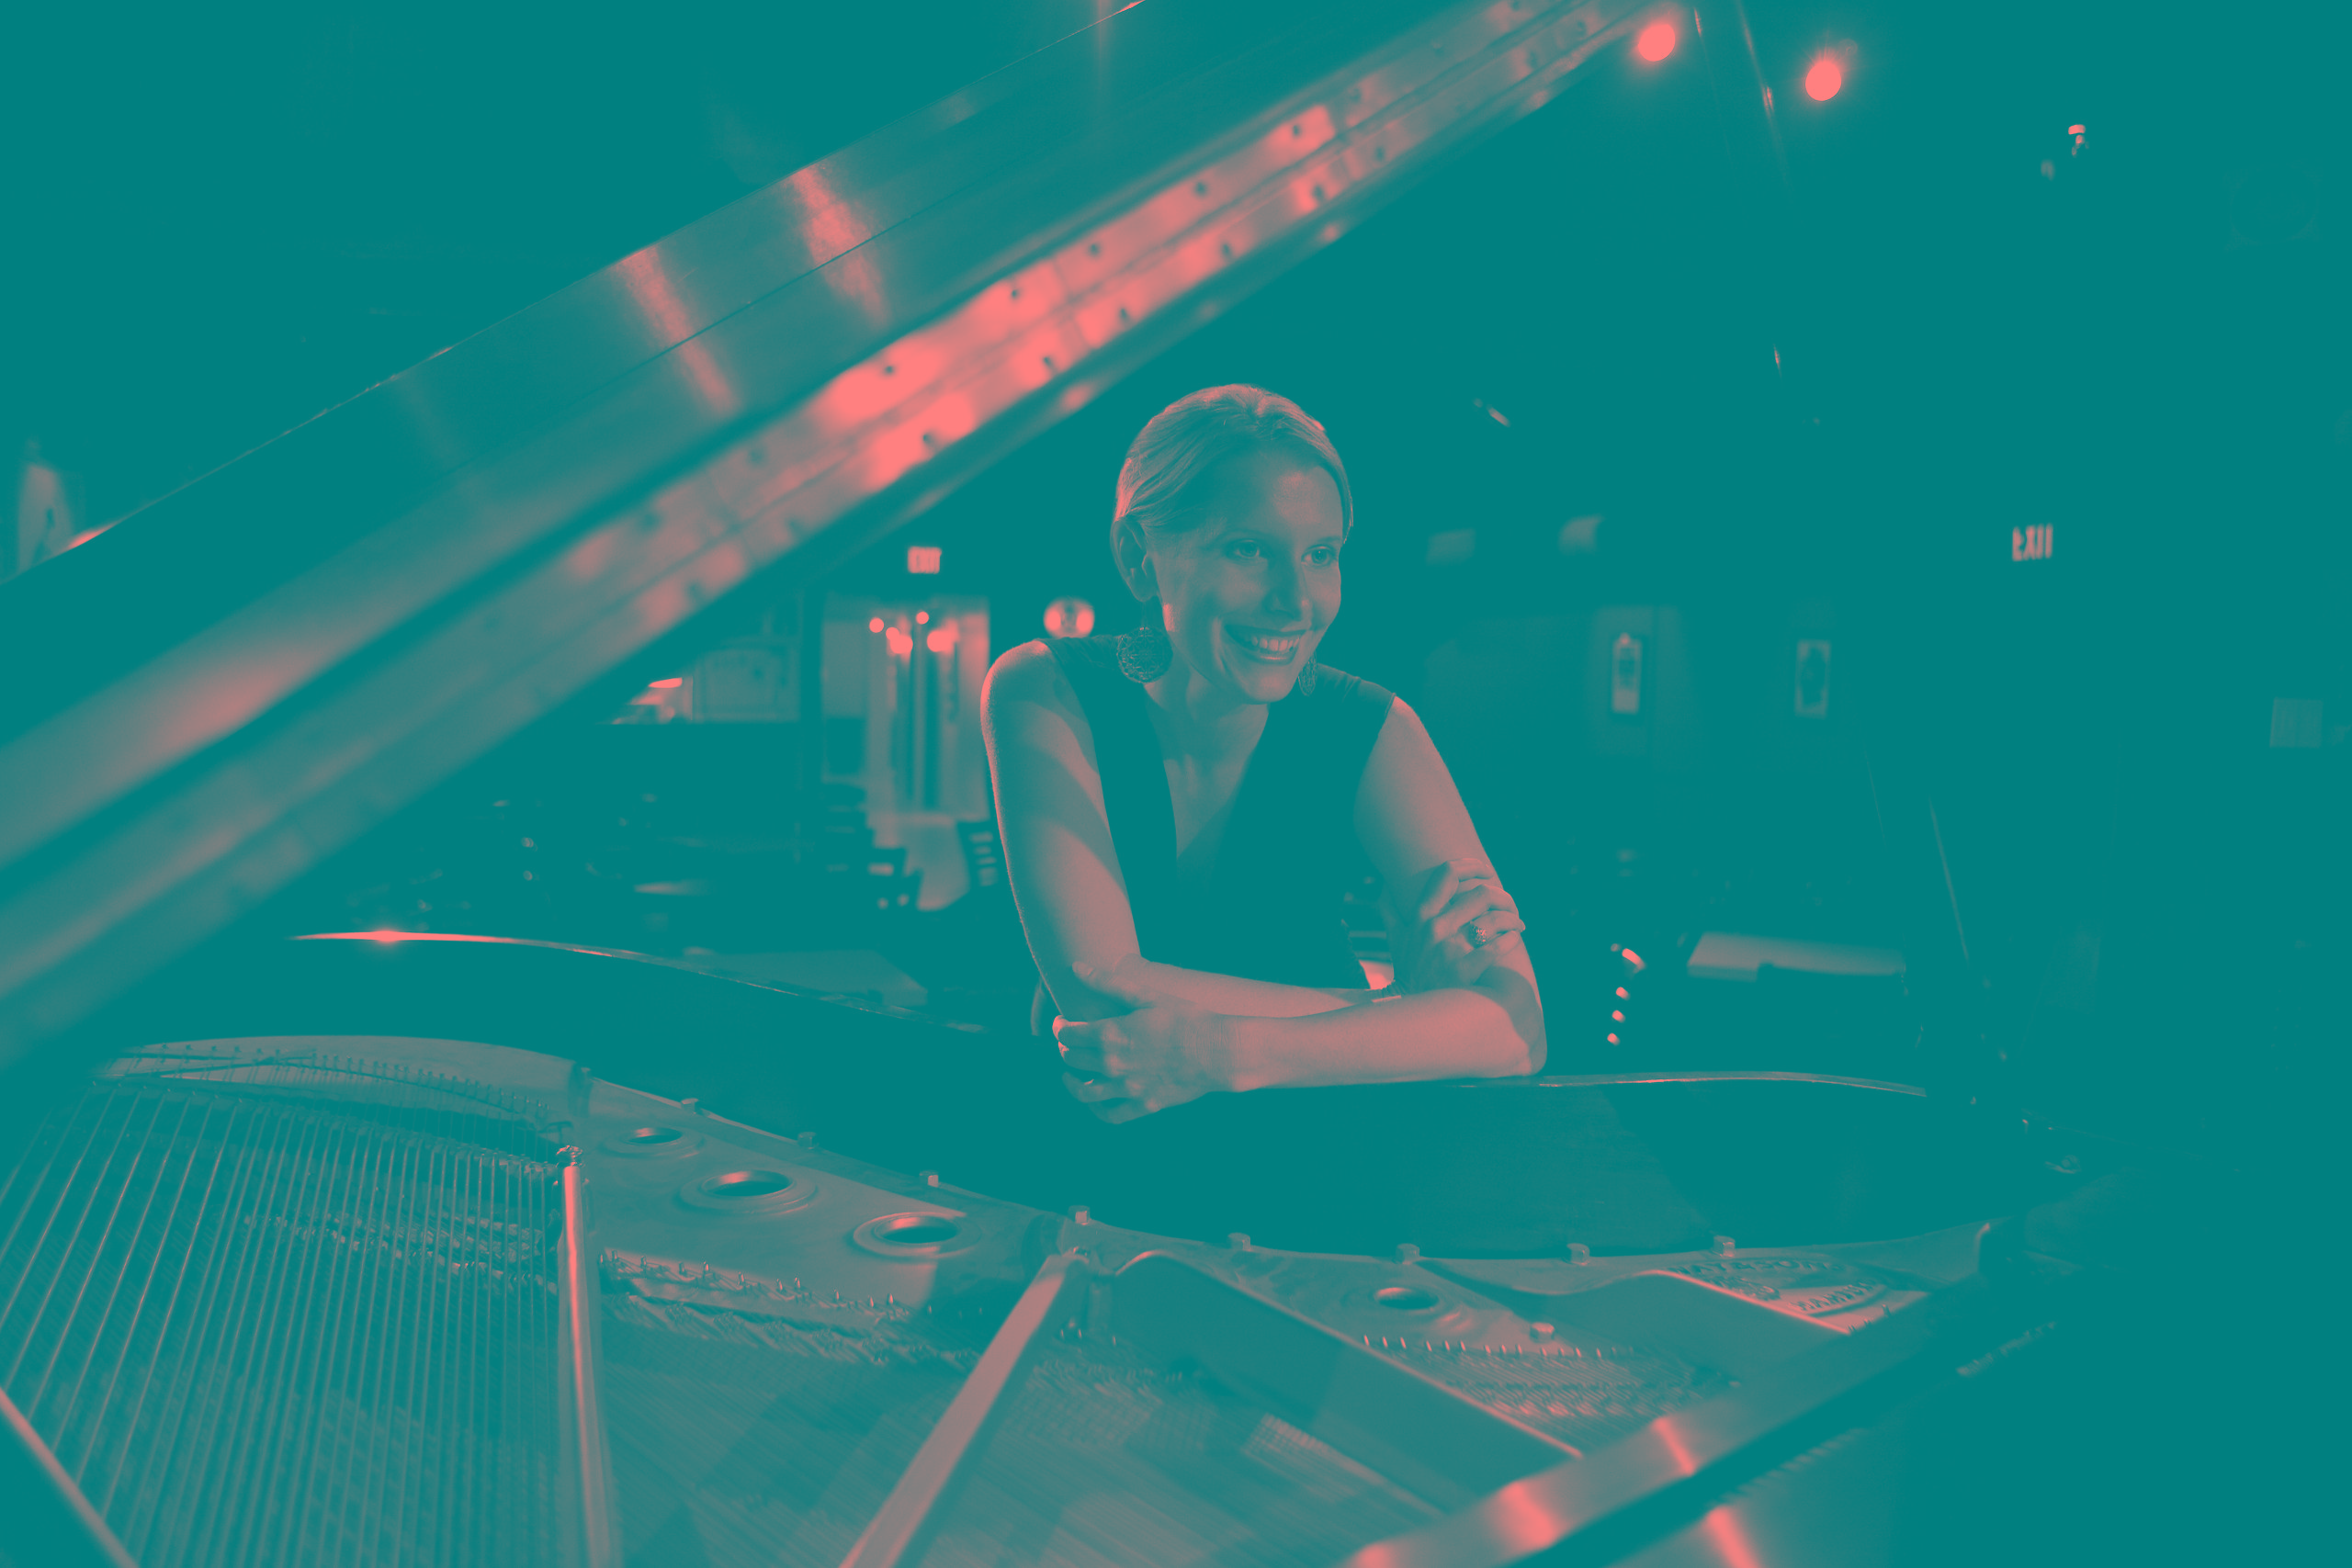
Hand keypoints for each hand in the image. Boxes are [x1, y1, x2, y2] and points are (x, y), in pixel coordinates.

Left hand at [1051, 960, 1237, 1123]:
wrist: (1217, 1051)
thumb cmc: (1185, 1018)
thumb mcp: (1146, 996)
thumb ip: (1107, 983)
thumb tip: (1075, 967)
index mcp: (1110, 1034)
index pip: (1068, 1033)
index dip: (1060, 1026)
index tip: (1063, 1021)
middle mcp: (1112, 1064)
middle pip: (1071, 1059)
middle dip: (1065, 1048)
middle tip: (1070, 1041)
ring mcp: (1126, 1088)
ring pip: (1083, 1091)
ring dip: (1070, 1081)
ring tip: (1069, 1074)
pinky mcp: (1143, 1104)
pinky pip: (1109, 1115)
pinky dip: (1096, 1110)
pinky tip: (1094, 1101)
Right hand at [1388, 857, 1524, 994]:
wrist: (1409, 1008)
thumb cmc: (1408, 970)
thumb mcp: (1394, 938)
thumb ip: (1389, 910)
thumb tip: (1383, 886)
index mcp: (1422, 915)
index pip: (1447, 874)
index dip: (1471, 865)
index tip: (1485, 870)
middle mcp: (1436, 928)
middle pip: (1481, 894)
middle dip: (1503, 897)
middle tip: (1510, 906)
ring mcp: (1451, 949)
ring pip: (1494, 919)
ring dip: (1512, 918)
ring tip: (1517, 925)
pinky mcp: (1465, 970)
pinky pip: (1497, 946)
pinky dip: (1511, 939)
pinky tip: (1514, 938)